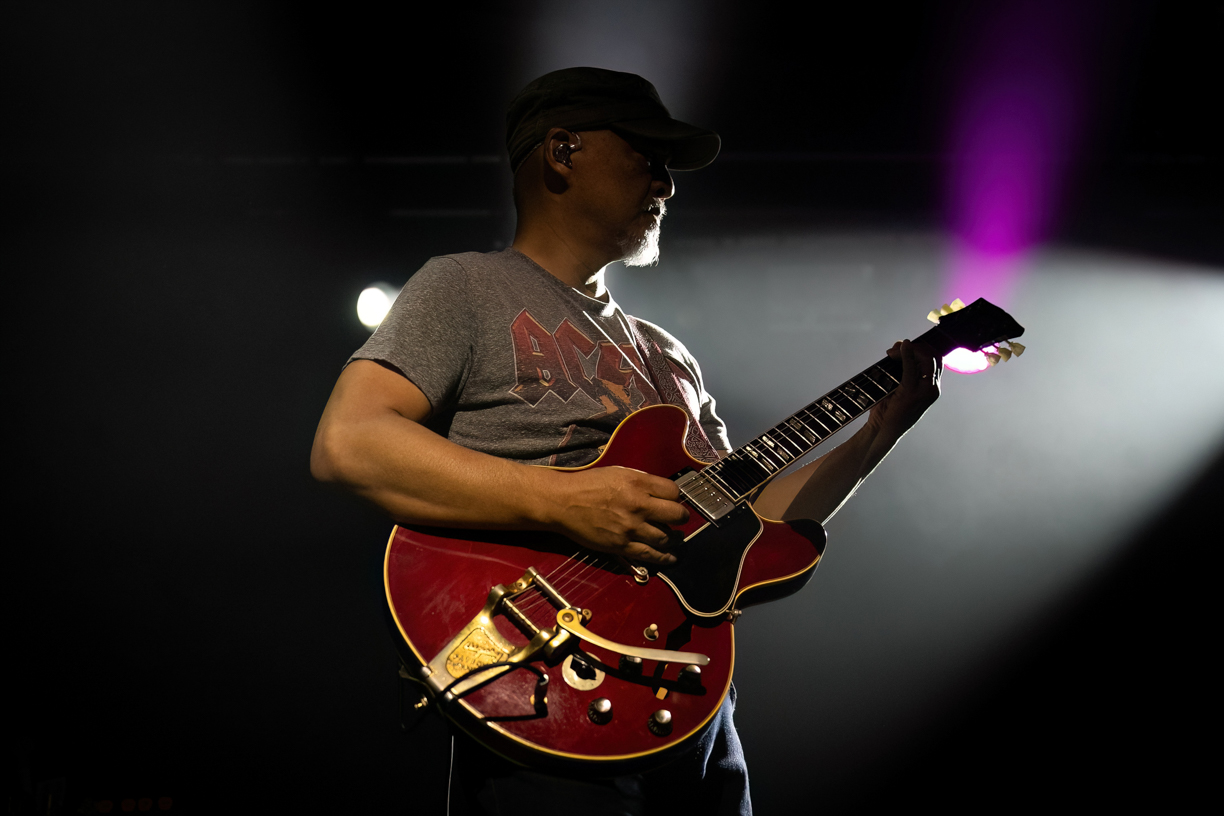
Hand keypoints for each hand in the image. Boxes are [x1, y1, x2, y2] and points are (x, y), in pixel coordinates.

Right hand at [541, 466, 688, 565]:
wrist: (563, 502)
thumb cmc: (588, 485)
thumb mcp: (618, 473)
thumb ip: (642, 481)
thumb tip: (661, 492)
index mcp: (638, 483)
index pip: (674, 492)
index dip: (676, 497)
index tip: (672, 501)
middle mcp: (638, 505)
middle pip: (677, 515)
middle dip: (681, 518)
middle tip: (679, 519)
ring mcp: (631, 527)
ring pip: (666, 537)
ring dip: (674, 538)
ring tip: (675, 538)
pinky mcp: (622, 545)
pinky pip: (650, 555)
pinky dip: (664, 557)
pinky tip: (671, 557)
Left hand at [867, 339, 941, 437]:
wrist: (882, 430)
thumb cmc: (888, 409)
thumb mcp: (899, 387)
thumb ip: (903, 370)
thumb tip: (900, 346)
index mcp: (932, 388)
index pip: (935, 360)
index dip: (921, 348)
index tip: (902, 347)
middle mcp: (933, 389)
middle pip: (933, 356)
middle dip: (916, 346)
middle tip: (895, 348)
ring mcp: (925, 391)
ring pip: (926, 358)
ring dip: (909, 349)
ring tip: (892, 352)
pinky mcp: (912, 392)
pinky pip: (912, 367)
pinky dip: (906, 354)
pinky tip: (900, 349)